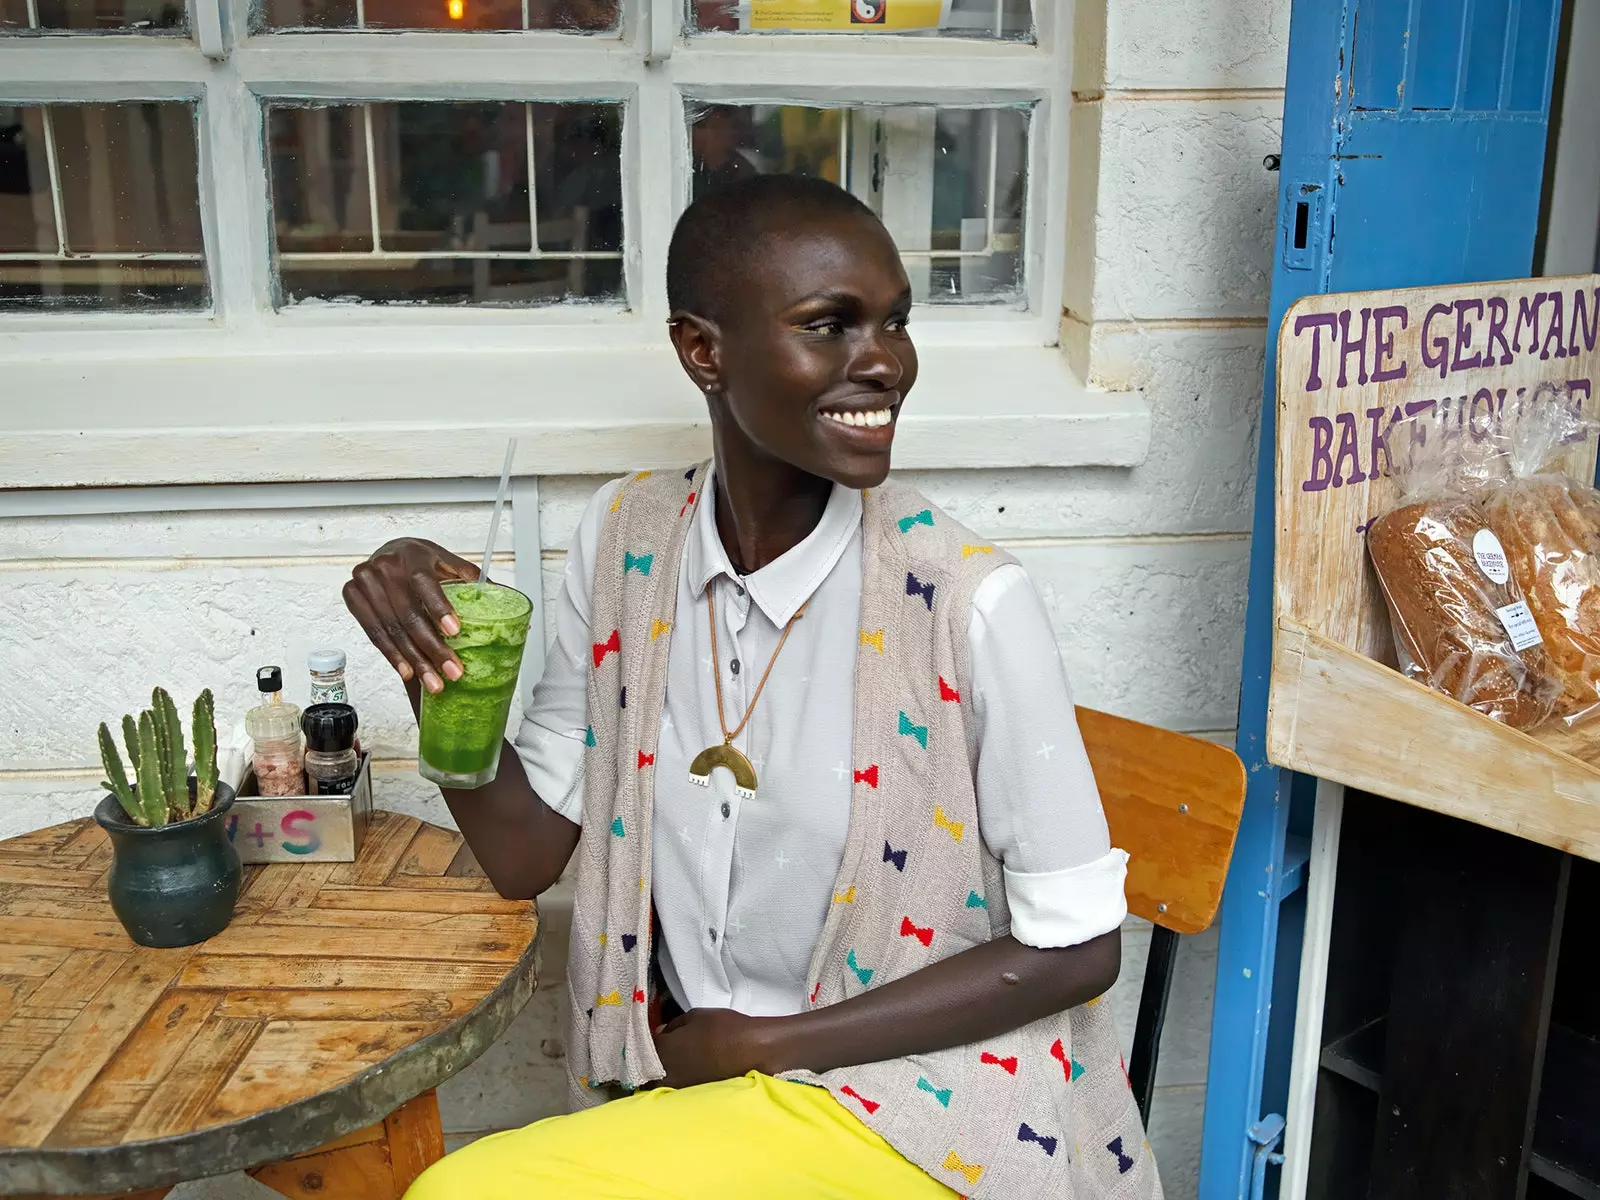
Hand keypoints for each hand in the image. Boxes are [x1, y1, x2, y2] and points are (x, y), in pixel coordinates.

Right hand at [343, 538, 479, 693]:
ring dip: (414, 659)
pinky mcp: (353, 596)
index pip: (425, 582)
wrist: (387, 552)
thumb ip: (471, 579)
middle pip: (409, 614)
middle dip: (432, 647)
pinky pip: (373, 633)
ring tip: (433, 680)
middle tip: (452, 671)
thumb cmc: (420, 559)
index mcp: (413, 555)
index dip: (439, 607)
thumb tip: (505, 599)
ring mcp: (365, 581)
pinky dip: (392, 655)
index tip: (455, 631)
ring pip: (392, 628)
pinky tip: (407, 670)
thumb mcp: (447, 561)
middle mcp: (386, 566)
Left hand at [652, 1008, 772, 1088]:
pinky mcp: (691, 1098)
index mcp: (661, 1049)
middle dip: (653, 1060)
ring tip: (680, 1064)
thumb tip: (662, 1032)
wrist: (751, 1051)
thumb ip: (673, 1025)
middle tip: (668, 1051)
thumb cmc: (722, 1028)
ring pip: (661, 1081)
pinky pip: (677, 1088)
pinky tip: (690, 1074)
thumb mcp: (695, 1015)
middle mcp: (663, 1073)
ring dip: (665, 1073)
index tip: (660, 1037)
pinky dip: (680, 1082)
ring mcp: (677, 1088)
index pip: (643, 1046)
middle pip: (648, 1068)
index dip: (651, 1040)